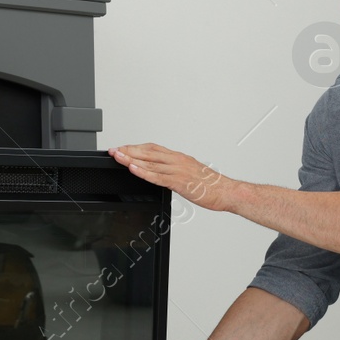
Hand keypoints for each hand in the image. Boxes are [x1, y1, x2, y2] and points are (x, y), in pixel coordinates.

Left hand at [108, 143, 234, 211]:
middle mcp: (177, 160)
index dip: (136, 147)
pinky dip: (143, 172)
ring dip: (131, 159)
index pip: (152, 148)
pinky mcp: (179, 182)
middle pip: (148, 152)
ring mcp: (177, 170)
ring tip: (118, 157)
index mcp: (178, 157)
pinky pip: (157, 176)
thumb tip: (161, 172)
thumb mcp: (190, 173)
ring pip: (150, 162)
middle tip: (113, 151)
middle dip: (129, 151)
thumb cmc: (210, 185)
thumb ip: (174, 171)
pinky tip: (133, 169)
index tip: (123, 148)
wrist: (225, 191)